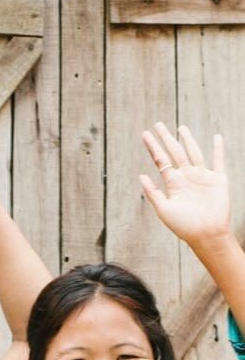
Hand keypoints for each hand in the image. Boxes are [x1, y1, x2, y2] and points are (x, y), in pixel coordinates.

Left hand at [140, 123, 230, 247]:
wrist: (206, 234)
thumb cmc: (184, 226)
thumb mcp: (164, 210)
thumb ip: (152, 193)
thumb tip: (141, 176)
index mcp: (173, 184)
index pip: (161, 161)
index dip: (153, 147)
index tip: (145, 135)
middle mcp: (187, 177)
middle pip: (175, 152)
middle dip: (166, 139)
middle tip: (158, 124)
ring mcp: (202, 177)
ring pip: (194, 152)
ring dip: (188, 140)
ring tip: (181, 127)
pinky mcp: (218, 180)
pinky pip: (218, 161)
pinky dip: (218, 149)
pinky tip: (217, 137)